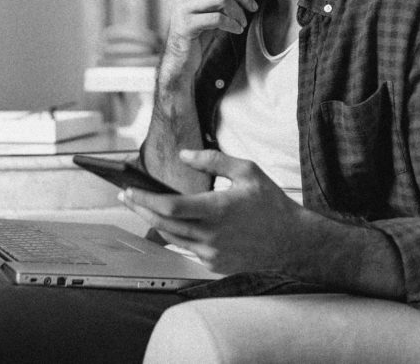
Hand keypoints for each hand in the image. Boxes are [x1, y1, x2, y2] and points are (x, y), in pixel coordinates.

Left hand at [119, 149, 304, 273]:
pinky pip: (187, 249)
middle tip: (126, 197)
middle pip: (163, 224)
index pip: (170, 206)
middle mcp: (212, 235)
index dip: (145, 199)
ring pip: (171, 238)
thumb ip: (213, 160)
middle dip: (140, 208)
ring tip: (142, 206)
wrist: (293, 242)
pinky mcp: (215, 265)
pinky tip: (172, 222)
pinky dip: (176, 235)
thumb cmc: (270, 203)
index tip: (129, 190)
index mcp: (218, 209)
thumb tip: (184, 154)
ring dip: (153, 221)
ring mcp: (212, 254)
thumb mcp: (247, 171)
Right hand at [162, 0, 258, 80]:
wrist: (180, 56)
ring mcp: (182, 8)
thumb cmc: (198, 29)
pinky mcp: (186, 25)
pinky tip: (237, 30)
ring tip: (243, 23)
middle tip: (253, 6)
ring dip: (238, 12)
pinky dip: (232, 24)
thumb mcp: (205, 6)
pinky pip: (217, 18)